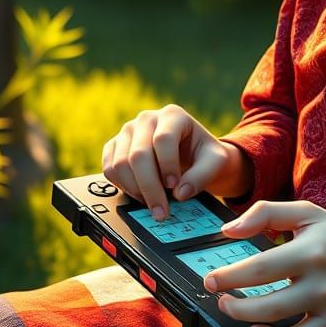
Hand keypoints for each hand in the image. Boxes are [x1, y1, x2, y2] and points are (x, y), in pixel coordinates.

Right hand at [101, 104, 251, 219]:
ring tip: (152, 204)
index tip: (174, 186)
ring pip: (120, 164)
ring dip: (135, 190)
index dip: (167, 165)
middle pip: (138, 155)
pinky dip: (123, 187)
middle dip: (149, 187)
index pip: (163, 139)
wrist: (193, 154)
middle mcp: (147, 119)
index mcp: (173, 115)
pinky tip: (140, 195)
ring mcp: (127, 131)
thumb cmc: (204, 155)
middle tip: (161, 211)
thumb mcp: (215, 162)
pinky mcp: (115, 146)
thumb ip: (202, 175)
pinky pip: (109, 169)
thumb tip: (180, 193)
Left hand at [203, 200, 325, 326]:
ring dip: (245, 318)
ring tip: (230, 306)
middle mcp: (320, 280)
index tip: (212, 277)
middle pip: (266, 301)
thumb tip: (229, 229)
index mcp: (310, 250)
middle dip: (232, 302)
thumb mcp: (308, 213)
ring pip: (278, 322)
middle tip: (217, 295)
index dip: (230, 275)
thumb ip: (266, 214)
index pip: (260, 267)